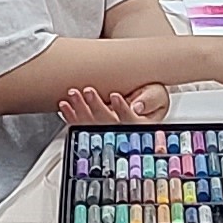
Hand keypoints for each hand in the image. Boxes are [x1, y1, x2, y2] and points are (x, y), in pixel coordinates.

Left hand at [55, 83, 170, 124]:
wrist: (142, 99)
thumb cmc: (150, 97)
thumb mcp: (157, 96)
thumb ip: (150, 100)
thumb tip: (137, 106)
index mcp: (139, 125)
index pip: (131, 120)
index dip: (122, 109)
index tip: (115, 96)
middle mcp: (120, 131)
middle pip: (107, 123)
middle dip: (96, 107)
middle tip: (89, 91)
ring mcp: (104, 130)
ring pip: (90, 125)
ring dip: (79, 110)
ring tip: (73, 95)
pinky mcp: (92, 127)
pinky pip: (79, 126)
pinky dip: (70, 116)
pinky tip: (65, 107)